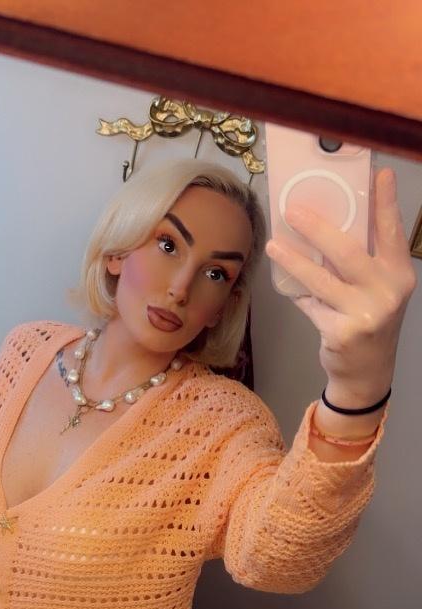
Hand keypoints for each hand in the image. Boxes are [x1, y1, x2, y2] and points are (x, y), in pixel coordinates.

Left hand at [265, 168, 416, 407]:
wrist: (367, 371)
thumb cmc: (369, 319)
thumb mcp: (377, 288)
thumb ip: (363, 260)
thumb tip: (326, 221)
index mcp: (399, 273)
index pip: (392, 231)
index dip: (386, 202)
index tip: (378, 173)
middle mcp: (388, 291)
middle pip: (348, 251)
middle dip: (317, 227)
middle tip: (293, 210)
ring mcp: (366, 313)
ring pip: (321, 279)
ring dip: (294, 260)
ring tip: (273, 244)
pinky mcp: (342, 332)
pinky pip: (311, 305)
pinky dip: (299, 294)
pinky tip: (288, 285)